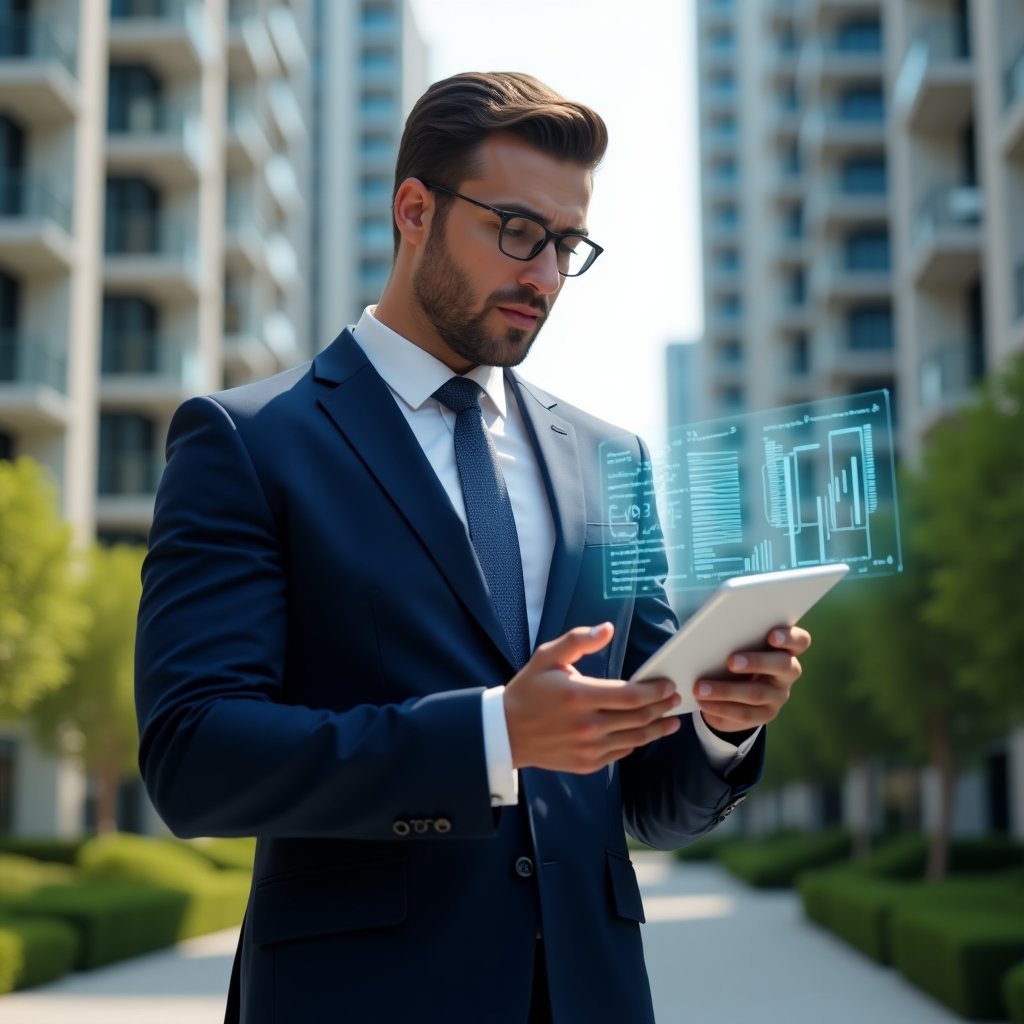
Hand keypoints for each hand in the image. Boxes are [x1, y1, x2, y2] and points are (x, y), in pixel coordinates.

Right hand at [503, 623, 681, 772]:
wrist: (506, 732)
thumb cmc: (528, 690)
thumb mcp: (547, 657)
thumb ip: (578, 640)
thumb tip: (607, 629)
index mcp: (580, 696)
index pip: (631, 696)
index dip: (655, 691)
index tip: (668, 684)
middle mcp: (587, 725)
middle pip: (639, 718)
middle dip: (662, 707)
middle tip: (675, 698)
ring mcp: (588, 748)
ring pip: (635, 739)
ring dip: (657, 728)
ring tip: (671, 720)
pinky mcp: (587, 763)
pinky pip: (620, 752)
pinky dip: (635, 742)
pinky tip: (643, 733)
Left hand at [695, 625, 810, 734]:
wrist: (731, 692)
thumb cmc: (734, 657)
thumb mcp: (736, 646)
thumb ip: (734, 639)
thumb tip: (710, 633)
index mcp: (785, 648)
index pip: (799, 641)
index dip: (789, 638)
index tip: (771, 636)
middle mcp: (788, 671)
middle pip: (783, 666)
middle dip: (757, 662)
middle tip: (730, 661)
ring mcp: (779, 695)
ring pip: (757, 693)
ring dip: (726, 690)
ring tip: (700, 688)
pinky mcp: (766, 715)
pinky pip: (745, 713)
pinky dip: (721, 707)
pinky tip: (703, 702)